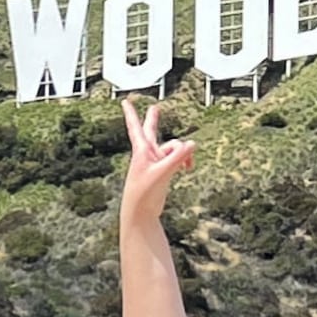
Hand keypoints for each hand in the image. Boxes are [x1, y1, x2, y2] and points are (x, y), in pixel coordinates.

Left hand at [121, 98, 194, 223]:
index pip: (135, 127)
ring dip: (182, 154)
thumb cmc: (144, 195)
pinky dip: (182, 161)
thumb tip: (192, 144)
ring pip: (172, 149)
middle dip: (153, 120)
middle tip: (155, 108)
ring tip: (188, 166)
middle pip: (151, 131)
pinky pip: (175, 160)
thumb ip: (177, 158)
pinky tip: (187, 168)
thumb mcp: (162, 173)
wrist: (140, 215)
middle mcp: (147, 154)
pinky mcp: (161, 172)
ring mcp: (155, 163)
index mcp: (141, 151)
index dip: (130, 113)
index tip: (125, 101)